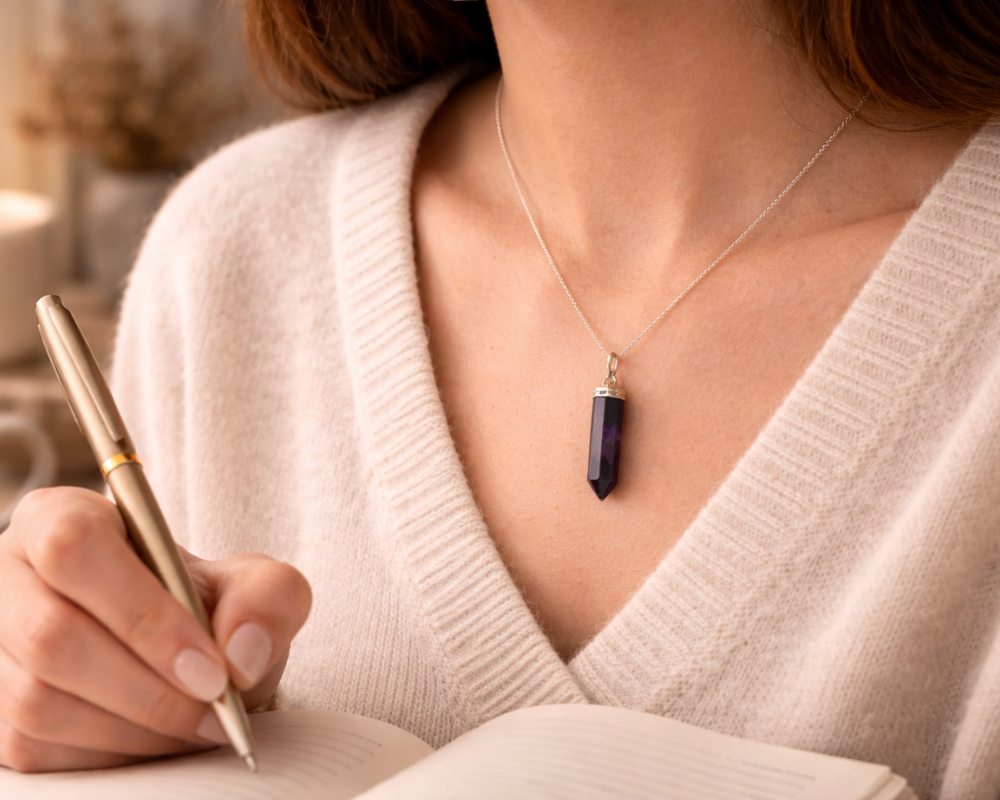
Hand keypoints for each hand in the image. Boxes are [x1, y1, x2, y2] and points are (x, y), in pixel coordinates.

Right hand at [0, 487, 311, 771]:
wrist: (177, 651)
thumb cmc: (203, 605)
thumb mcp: (252, 583)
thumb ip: (268, 598)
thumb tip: (241, 653)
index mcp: (59, 518)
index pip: (73, 548)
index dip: (143, 613)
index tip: (212, 666)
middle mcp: (10, 577)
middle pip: (52, 635)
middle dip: (149, 687)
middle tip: (216, 704)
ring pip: (40, 702)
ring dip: (136, 727)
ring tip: (198, 721)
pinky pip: (38, 749)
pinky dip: (113, 754)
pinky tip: (159, 737)